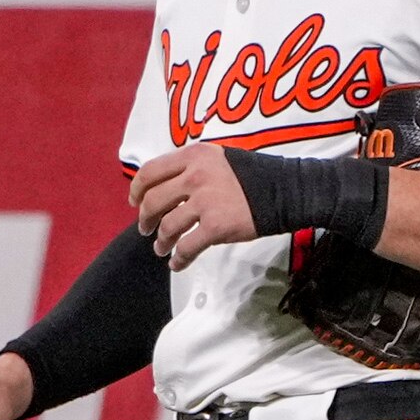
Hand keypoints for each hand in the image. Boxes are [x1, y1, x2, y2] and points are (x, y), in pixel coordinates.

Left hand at [130, 143, 258, 269]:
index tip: (135, 201)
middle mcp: (195, 176)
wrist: (284, 191)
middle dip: (145, 218)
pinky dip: (179, 258)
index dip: (137, 189)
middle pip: (154, 200)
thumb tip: (167, 187)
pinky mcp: (215, 226)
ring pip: (167, 226)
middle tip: (145, 228)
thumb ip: (193, 167)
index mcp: (193, 156)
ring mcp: (205, 202)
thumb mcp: (219, 158)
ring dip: (161, 241)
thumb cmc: (253, 175)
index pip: (151, 171)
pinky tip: (178, 263)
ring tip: (162, 248)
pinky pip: (187, 247)